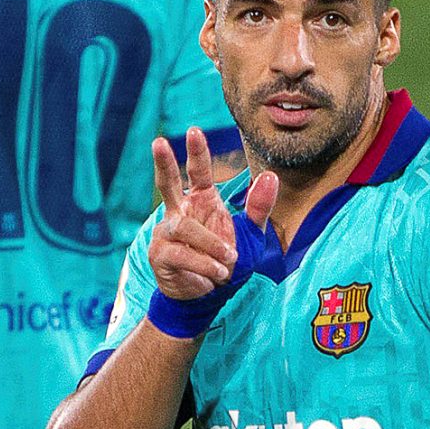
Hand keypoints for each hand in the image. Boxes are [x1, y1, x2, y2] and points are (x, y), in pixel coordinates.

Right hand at [148, 127, 276, 300]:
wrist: (207, 297)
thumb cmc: (226, 260)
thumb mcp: (251, 235)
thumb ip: (258, 207)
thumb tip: (270, 175)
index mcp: (201, 202)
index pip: (198, 173)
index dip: (196, 152)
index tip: (195, 131)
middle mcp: (180, 212)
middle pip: (167, 184)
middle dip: (163, 163)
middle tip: (159, 142)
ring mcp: (166, 234)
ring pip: (183, 228)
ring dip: (209, 242)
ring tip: (231, 257)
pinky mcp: (160, 255)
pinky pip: (180, 254)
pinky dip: (203, 262)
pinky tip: (218, 272)